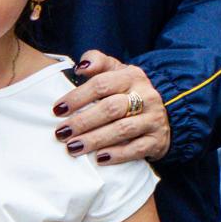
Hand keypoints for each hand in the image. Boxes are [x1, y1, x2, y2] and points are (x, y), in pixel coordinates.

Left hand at [55, 52, 169, 165]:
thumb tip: (81, 67)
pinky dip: (117, 155)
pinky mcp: (157, 141)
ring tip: (73, 147)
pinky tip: (99, 159)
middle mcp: (146, 96)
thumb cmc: (128, 91)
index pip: (101, 84)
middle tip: (61, 133)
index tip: (58, 110)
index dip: (77, 97)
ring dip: (95, 139)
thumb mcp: (116, 71)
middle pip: (111, 108)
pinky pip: (137, 149)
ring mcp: (153, 119)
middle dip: (83, 121)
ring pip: (122, 129)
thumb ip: (97, 62)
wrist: (162, 113)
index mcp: (133, 76)